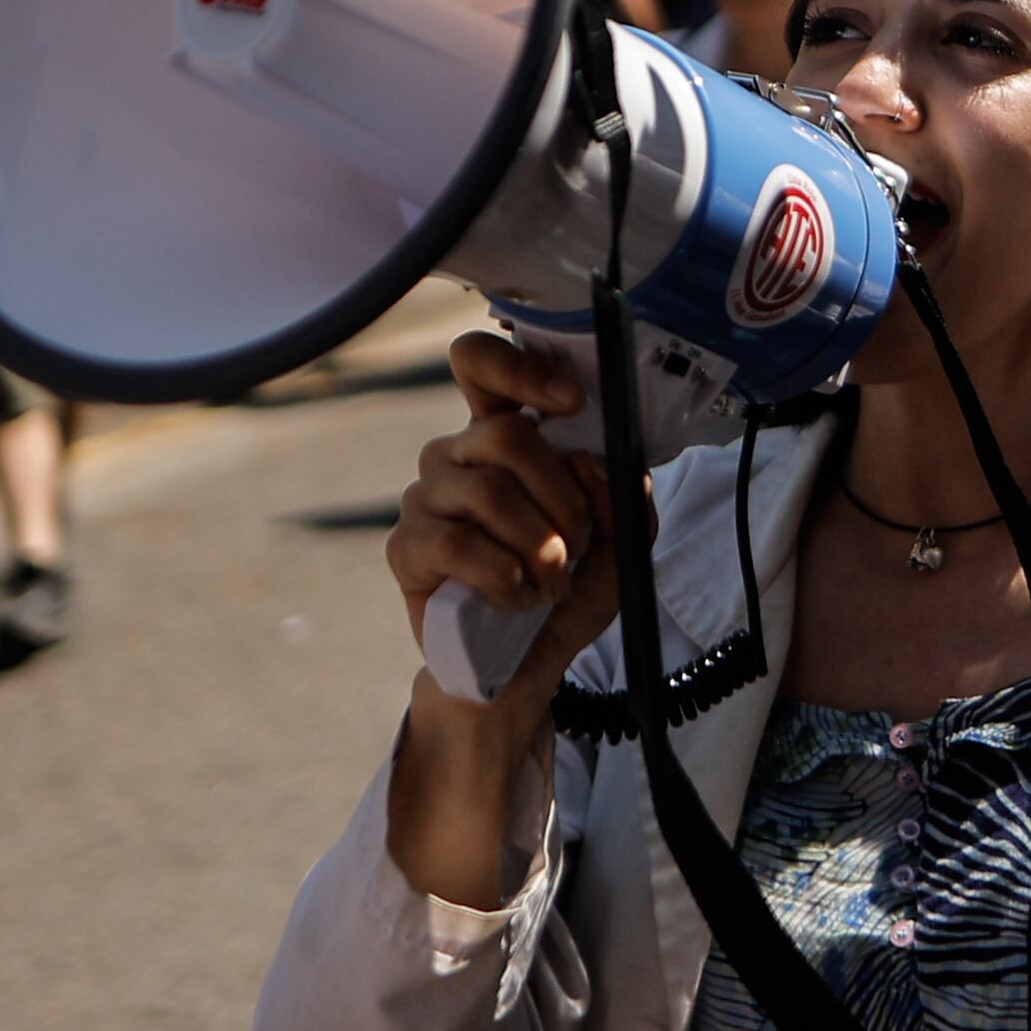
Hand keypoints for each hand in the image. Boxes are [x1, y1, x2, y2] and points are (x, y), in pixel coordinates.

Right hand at [386, 326, 624, 683]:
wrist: (528, 664)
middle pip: (508, 436)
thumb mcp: (622, 539)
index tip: (571, 402)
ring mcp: (426, 498)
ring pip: (490, 491)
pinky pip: (457, 544)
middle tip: (576, 545)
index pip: (481, 366)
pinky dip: (504, 577)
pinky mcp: (406, 547)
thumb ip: (623, 494)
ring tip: (550, 583)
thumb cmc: (568, 590)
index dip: (520, 370)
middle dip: (562, 498)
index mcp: (505, 437)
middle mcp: (459, 456)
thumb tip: (588, 460)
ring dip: (539, 545)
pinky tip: (515, 597)